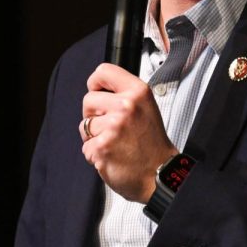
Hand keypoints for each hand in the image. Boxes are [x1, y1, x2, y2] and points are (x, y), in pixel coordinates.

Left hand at [78, 63, 177, 202]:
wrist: (161, 175)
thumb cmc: (153, 144)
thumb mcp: (147, 107)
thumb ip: (125, 95)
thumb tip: (99, 88)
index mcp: (138, 92)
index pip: (103, 71)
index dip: (96, 83)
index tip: (98, 91)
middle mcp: (125, 106)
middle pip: (88, 100)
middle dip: (94, 114)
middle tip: (111, 127)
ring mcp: (113, 127)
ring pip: (85, 125)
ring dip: (94, 136)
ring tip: (114, 143)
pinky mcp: (102, 148)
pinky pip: (86, 147)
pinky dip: (95, 154)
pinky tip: (112, 155)